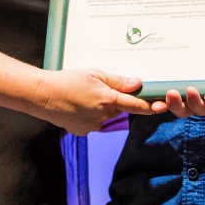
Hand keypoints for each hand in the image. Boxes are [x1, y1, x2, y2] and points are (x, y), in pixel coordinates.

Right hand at [32, 68, 149, 134]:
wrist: (42, 96)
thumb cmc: (67, 80)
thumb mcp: (94, 74)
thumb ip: (117, 81)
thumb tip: (137, 83)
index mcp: (107, 99)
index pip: (136, 105)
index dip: (150, 106)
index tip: (162, 106)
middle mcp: (103, 116)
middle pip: (119, 108)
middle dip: (116, 100)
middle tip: (99, 89)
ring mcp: (93, 125)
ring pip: (106, 115)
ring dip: (102, 107)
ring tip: (83, 95)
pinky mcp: (83, 131)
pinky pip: (94, 122)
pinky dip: (90, 114)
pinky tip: (77, 105)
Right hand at [151, 41, 204, 117]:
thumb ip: (193, 41)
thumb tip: (169, 23)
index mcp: (192, 87)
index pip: (173, 97)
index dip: (161, 99)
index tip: (150, 94)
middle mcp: (201, 97)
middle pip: (183, 108)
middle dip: (174, 104)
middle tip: (168, 93)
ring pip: (200, 109)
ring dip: (193, 102)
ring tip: (188, 91)